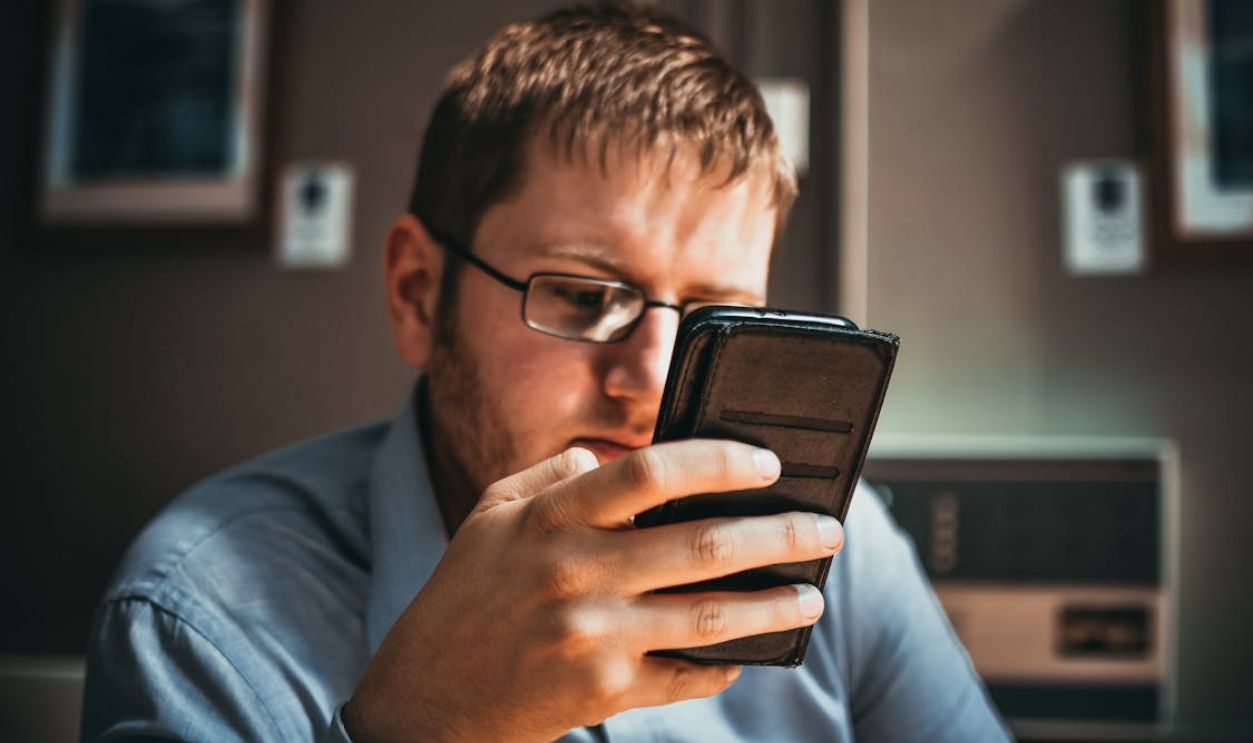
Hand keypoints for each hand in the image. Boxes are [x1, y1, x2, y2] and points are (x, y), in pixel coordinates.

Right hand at [343, 439, 844, 742]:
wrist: (427, 699)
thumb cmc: (464, 595)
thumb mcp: (492, 515)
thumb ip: (554, 474)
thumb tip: (618, 453)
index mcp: (551, 519)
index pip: (650, 472)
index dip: (719, 461)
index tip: (767, 463)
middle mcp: (576, 573)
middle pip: (704, 545)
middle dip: (781, 535)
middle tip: (826, 530)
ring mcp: (594, 637)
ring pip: (711, 616)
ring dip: (773, 605)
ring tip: (811, 595)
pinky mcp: (605, 691)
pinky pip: (687, 676)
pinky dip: (725, 664)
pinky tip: (750, 652)